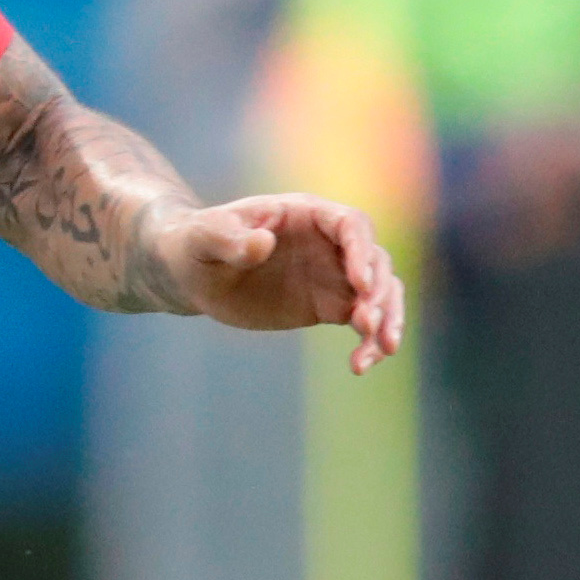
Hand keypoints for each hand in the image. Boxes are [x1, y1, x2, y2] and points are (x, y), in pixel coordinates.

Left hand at [152, 191, 408, 373]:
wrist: (192, 272)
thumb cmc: (198, 242)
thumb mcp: (205, 236)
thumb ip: (231, 238)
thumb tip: (262, 242)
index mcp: (306, 213)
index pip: (351, 225)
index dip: (361, 252)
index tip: (360, 284)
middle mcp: (330, 242)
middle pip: (375, 261)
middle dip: (379, 292)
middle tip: (366, 323)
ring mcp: (333, 274)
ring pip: (380, 293)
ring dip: (387, 319)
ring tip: (380, 350)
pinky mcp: (329, 305)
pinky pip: (363, 321)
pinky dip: (369, 342)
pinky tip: (360, 365)